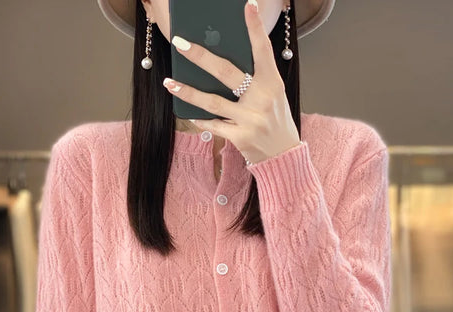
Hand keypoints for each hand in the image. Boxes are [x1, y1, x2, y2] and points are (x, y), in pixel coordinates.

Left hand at [162, 0, 300, 164]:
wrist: (283, 156)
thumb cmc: (275, 120)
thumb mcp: (272, 96)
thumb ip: (254, 80)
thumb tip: (220, 63)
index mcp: (272, 83)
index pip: (263, 50)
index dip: (255, 28)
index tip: (247, 5)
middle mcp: (262, 99)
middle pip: (226, 72)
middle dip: (200, 56)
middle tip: (179, 42)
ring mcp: (251, 119)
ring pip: (212, 101)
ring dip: (188, 91)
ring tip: (169, 82)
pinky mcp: (241, 137)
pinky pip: (214, 125)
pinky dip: (200, 118)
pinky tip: (188, 112)